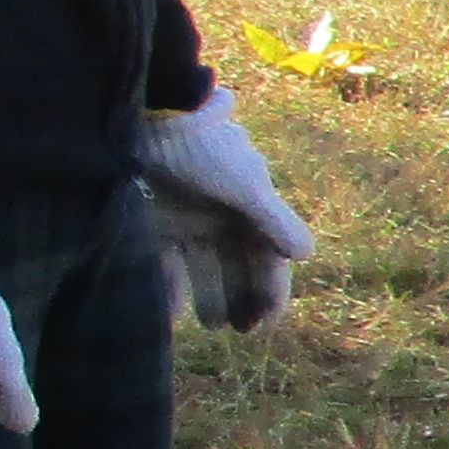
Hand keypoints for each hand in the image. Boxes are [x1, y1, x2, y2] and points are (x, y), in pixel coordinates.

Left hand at [141, 89, 307, 327]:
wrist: (142, 118)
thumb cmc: (201, 149)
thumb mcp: (245, 184)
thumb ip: (275, 221)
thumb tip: (306, 255)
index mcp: (250, 207)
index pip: (269, 255)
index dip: (272, 288)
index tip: (268, 321)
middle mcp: (221, 216)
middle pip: (238, 266)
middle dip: (243, 298)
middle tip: (241, 331)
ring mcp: (185, 221)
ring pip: (204, 268)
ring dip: (210, 297)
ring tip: (212, 326)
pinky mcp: (152, 223)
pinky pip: (166, 262)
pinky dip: (171, 287)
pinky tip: (172, 312)